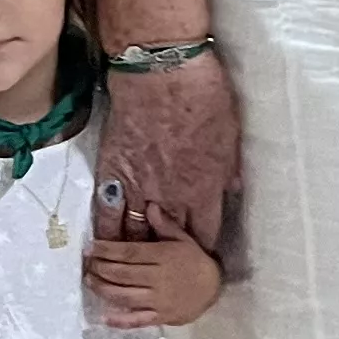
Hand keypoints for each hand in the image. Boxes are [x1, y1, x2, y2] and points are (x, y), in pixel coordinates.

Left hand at [87, 229, 222, 329]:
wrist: (214, 290)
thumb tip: (149, 206)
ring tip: (89, 281)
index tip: (91, 247)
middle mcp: (158, 279)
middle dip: (101, 268)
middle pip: (122, 273)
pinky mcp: (159, 316)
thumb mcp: (184, 240)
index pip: (129, 253)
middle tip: (87, 263)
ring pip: (124, 295)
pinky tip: (104, 317)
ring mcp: (158, 300)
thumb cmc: (195, 262)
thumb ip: (165, 225)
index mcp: (163, 257)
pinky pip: (137, 320)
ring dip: (103, 289)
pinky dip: (120, 320)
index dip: (107, 250)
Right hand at [97, 55, 239, 252]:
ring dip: (139, 253)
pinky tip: (107, 247)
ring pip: (136, 236)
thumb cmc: (204, 95)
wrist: (160, 70)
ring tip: (138, 266)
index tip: (200, 257)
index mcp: (204, 188)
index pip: (204, 237)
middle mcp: (171, 197)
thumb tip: (231, 190)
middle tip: (169, 268)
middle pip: (170, 244)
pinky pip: (107, 214)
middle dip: (171, 259)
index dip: (203, 251)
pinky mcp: (112, 173)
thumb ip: (228, 169)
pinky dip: (108, 234)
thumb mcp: (231, 134)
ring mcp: (139, 187)